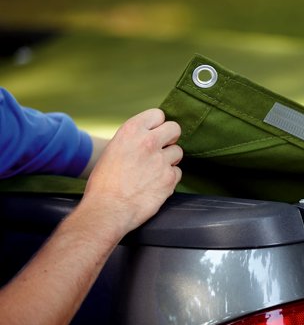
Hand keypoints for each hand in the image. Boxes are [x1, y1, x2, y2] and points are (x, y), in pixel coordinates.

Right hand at [81, 109, 182, 234]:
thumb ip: (132, 141)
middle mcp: (148, 142)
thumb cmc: (104, 184)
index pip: (158, 114)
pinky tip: (156, 184)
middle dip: (170, 138)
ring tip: (154, 171)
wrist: (107, 209)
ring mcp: (161, 160)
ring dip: (169, 160)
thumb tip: (146, 137)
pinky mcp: (170, 178)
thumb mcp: (112, 150)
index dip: (156, 125)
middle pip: (175, 128)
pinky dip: (170, 178)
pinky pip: (178, 172)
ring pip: (178, 151)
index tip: (153, 134)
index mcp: (131, 131)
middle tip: (161, 149)